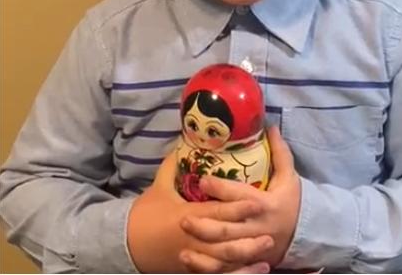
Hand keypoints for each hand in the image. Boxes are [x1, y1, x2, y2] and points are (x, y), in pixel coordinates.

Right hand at [127, 147, 273, 272]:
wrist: (128, 242)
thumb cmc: (146, 212)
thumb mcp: (160, 186)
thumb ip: (174, 164)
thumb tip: (186, 140)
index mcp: (187, 216)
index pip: (216, 213)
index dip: (237, 208)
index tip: (256, 202)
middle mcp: (193, 239)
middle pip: (225, 242)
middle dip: (249, 238)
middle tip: (272, 232)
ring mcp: (194, 256)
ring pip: (225, 261)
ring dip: (247, 257)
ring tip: (268, 250)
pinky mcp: (193, 268)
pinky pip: (220, 274)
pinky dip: (239, 273)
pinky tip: (257, 269)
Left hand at [180, 126, 300, 271]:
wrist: (303, 234)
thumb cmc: (291, 201)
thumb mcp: (289, 176)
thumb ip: (280, 152)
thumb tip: (270, 125)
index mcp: (265, 205)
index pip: (240, 198)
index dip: (221, 190)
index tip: (202, 180)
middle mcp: (255, 229)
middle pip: (227, 229)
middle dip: (205, 223)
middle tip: (182, 216)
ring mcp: (249, 248)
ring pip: (222, 251)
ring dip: (200, 244)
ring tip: (181, 234)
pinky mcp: (244, 261)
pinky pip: (222, 267)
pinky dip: (203, 265)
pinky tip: (186, 258)